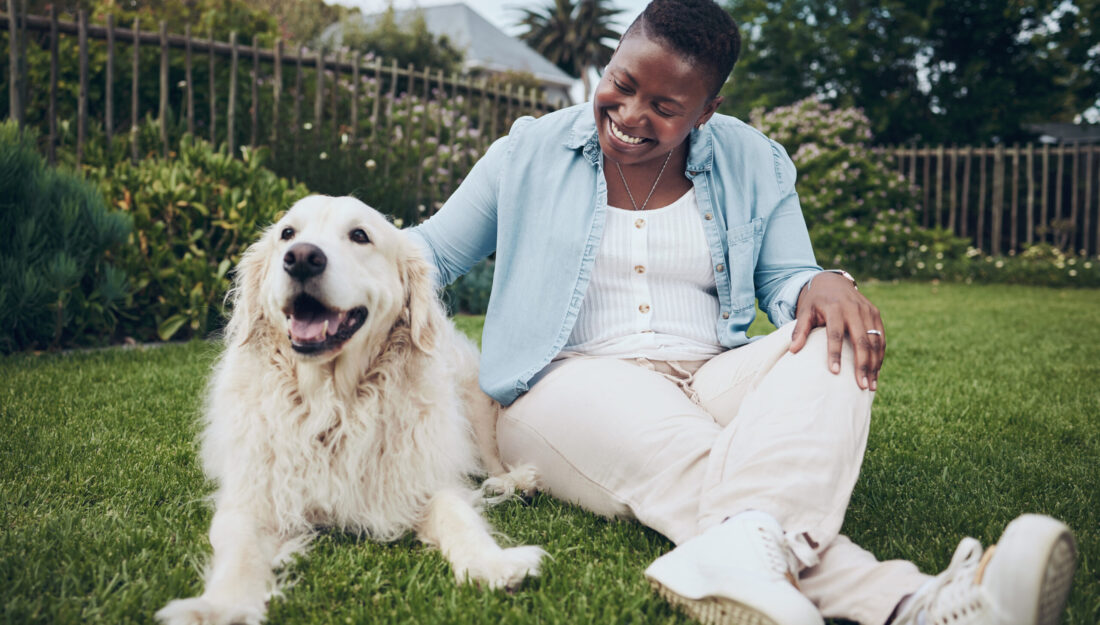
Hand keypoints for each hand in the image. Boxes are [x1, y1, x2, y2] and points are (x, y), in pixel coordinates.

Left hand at [789, 272, 884, 390]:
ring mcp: (868, 311)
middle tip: (861, 386)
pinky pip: (880, 338)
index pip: (835, 334)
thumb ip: (799, 330)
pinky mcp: (875, 314)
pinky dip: (879, 356)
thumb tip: (793, 350)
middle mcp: (854, 309)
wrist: (833, 282)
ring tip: (870, 385)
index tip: (834, 372)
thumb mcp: (805, 312)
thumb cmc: (816, 302)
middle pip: (861, 340)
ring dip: (874, 364)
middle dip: (862, 365)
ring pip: (874, 341)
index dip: (835, 353)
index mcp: (835, 308)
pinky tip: (876, 372)